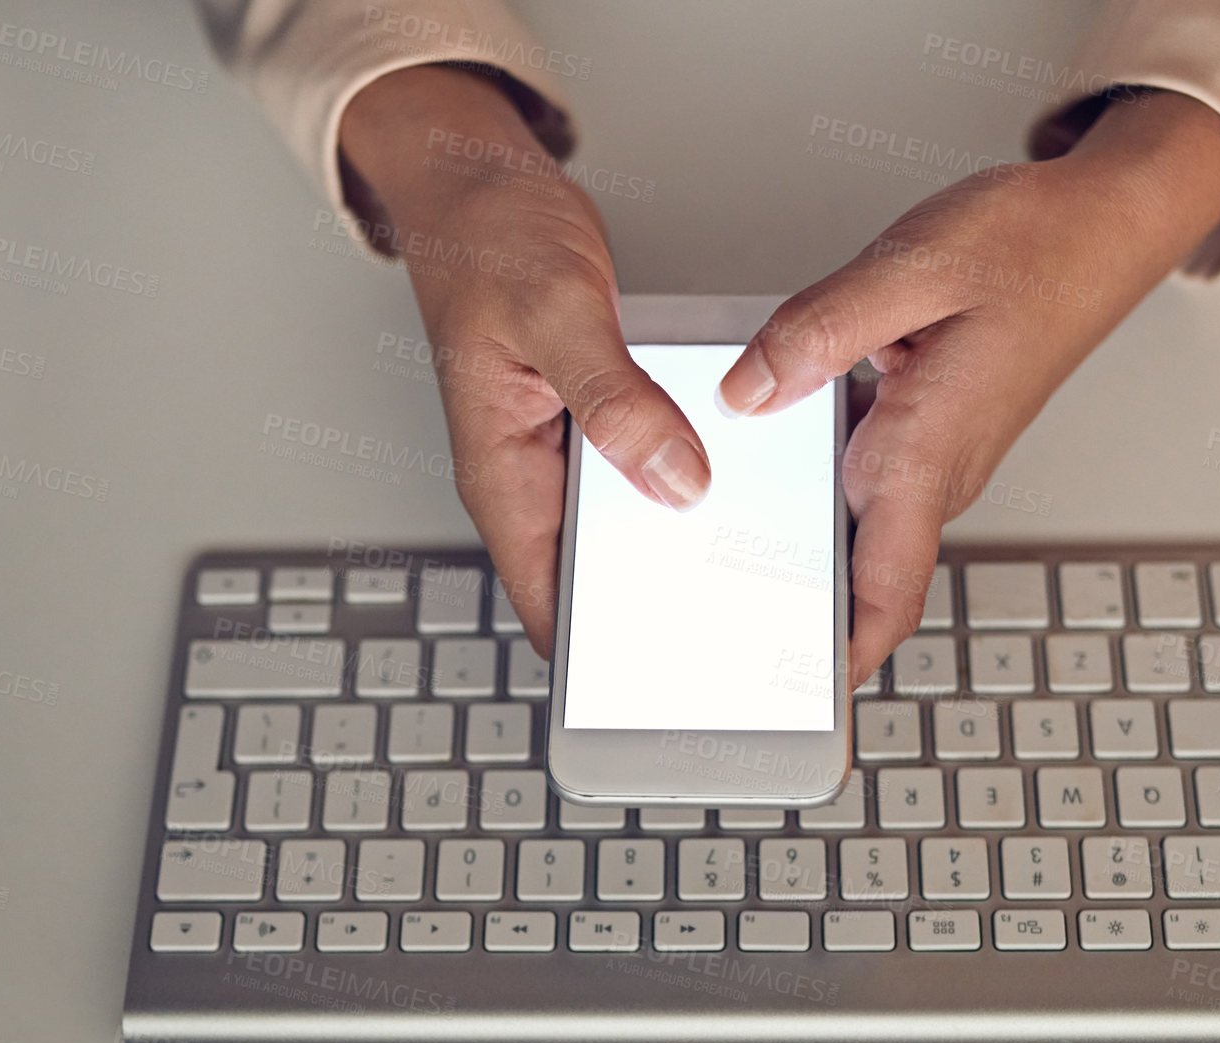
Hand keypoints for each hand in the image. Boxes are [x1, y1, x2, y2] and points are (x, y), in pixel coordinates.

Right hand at [339, 65, 709, 653]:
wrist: (478, 186)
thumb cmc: (491, 238)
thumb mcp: (557, 310)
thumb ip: (614, 400)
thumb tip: (675, 479)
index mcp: (500, 475)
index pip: (546, 602)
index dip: (599, 650)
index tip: (660, 678)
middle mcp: (527, 480)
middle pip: (591, 580)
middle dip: (652, 609)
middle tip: (729, 627)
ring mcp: (558, 457)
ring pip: (618, 531)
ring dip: (669, 546)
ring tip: (741, 564)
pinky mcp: (587, 427)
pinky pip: (634, 477)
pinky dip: (675, 484)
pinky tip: (725, 486)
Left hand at [716, 89, 1219, 685]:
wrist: (1103, 227)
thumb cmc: (1035, 248)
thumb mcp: (912, 267)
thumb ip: (816, 333)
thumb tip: (746, 393)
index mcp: (928, 452)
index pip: (885, 594)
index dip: (842, 659)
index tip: (794, 701)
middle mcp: (937, 473)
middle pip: (863, 580)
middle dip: (801, 616)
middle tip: (725, 632)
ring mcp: (937, 460)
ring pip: (860, 531)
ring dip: (805, 553)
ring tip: (730, 559)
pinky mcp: (930, 435)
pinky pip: (865, 481)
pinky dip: (819, 489)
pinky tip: (770, 461)